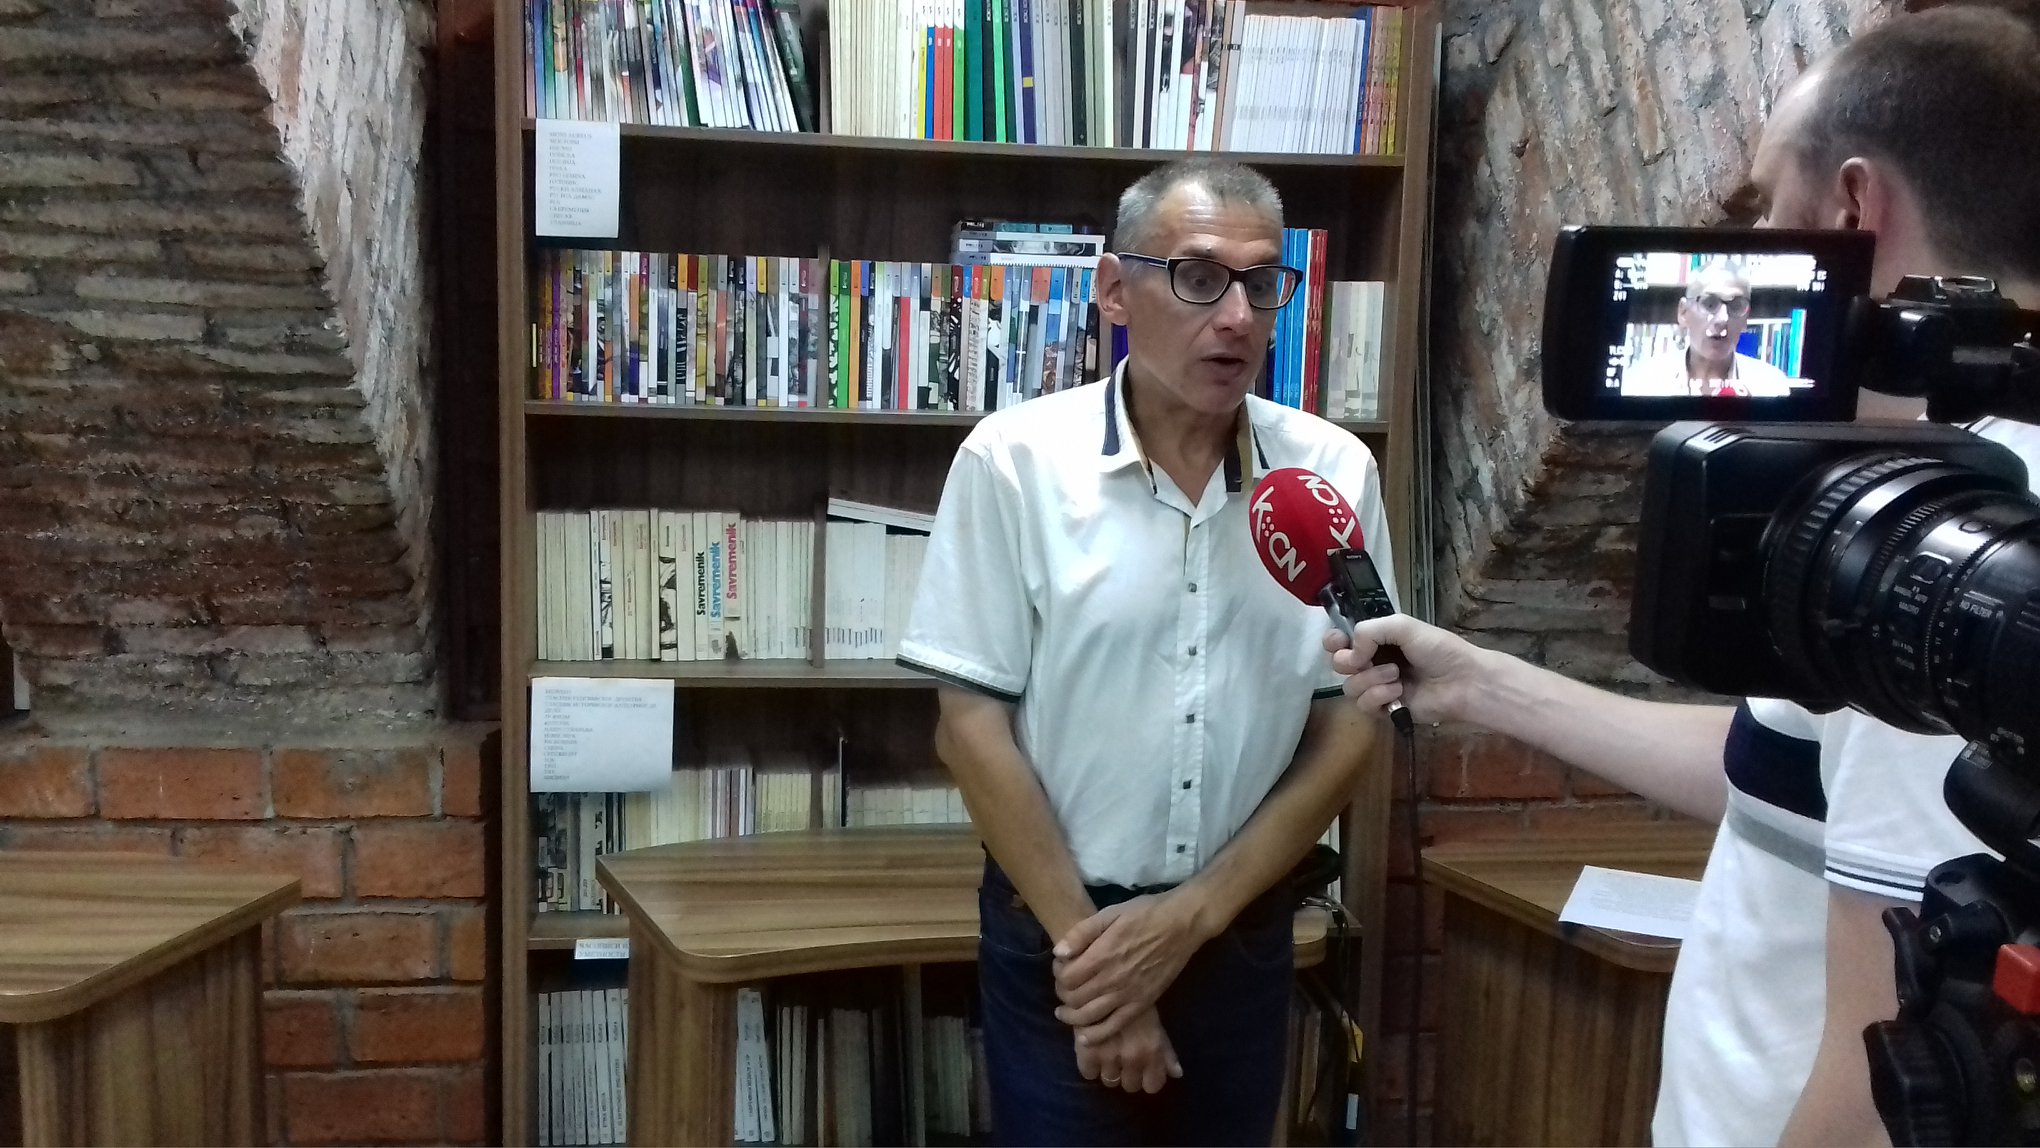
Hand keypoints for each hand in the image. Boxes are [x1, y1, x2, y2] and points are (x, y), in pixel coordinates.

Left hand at [1051, 893, 1203, 1042]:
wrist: (1181, 925)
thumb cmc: (1144, 914)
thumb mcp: (1109, 913)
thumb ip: (1081, 933)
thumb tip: (1059, 953)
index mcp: (1101, 955)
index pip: (1066, 978)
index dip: (1057, 975)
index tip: (1061, 968)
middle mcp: (1111, 979)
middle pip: (1074, 998)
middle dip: (1062, 995)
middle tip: (1063, 988)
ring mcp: (1127, 995)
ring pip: (1089, 1016)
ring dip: (1072, 1017)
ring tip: (1064, 1013)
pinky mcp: (1142, 1004)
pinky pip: (1115, 1026)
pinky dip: (1096, 1034)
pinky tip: (1084, 1035)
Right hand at [1073, 1005, 1181, 1093]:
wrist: (1104, 978)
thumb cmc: (1134, 996)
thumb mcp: (1154, 1020)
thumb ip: (1165, 1049)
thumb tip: (1176, 1073)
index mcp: (1152, 1050)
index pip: (1153, 1085)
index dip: (1147, 1078)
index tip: (1142, 1069)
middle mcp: (1133, 1058)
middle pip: (1130, 1086)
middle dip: (1127, 1074)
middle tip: (1122, 1058)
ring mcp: (1109, 1056)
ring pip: (1109, 1081)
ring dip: (1108, 1070)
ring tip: (1106, 1053)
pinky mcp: (1086, 1051)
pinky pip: (1089, 1073)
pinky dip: (1090, 1064)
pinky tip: (1092, 1050)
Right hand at [1322, 613, 1482, 724]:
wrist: (1462, 680)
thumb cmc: (1437, 649)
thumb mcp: (1403, 626)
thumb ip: (1369, 631)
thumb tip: (1351, 654)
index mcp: (1376, 640)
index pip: (1340, 640)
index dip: (1333, 641)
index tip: (1339, 642)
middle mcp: (1373, 662)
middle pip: (1338, 664)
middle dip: (1348, 662)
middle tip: (1365, 660)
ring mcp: (1378, 687)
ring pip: (1349, 686)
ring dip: (1371, 679)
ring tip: (1396, 676)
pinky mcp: (1384, 710)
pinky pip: (1364, 705)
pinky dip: (1379, 696)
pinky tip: (1398, 692)